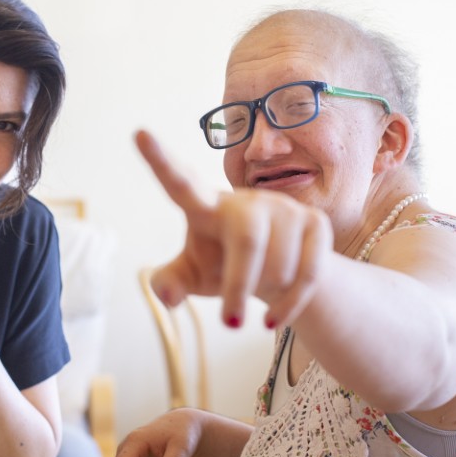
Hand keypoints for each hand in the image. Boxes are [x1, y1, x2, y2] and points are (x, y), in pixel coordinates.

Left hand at [135, 130, 333, 328]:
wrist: (275, 273)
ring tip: (257, 297)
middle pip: (248, 240)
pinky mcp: (315, 223)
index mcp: (204, 207)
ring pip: (281, 264)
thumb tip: (167, 295)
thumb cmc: (221, 265)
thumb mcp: (192, 276)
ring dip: (266, 293)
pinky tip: (276, 318)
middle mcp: (245, 201)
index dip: (160, 160)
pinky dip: (291, 304)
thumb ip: (170, 282)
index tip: (140, 133)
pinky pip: (309, 272)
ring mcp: (283, 209)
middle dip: (239, 285)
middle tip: (230, 323)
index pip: (179, 183)